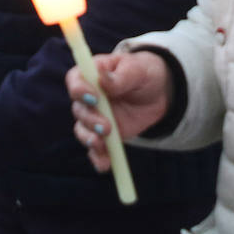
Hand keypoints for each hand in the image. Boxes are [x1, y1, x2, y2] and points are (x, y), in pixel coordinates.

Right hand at [67, 51, 171, 172]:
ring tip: (102, 145)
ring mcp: (95, 116)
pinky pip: (95, 149)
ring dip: (90, 139)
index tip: (94, 98)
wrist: (158, 92)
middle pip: (79, 109)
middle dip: (91, 120)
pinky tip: (105, 165)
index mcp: (92, 74)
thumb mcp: (138, 69)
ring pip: (83, 130)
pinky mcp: (103, 135)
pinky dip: (98, 158)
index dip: (79, 89)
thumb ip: (120, 76)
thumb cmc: (144, 73)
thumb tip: (102, 79)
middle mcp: (88, 96)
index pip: (74, 80)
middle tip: (107, 127)